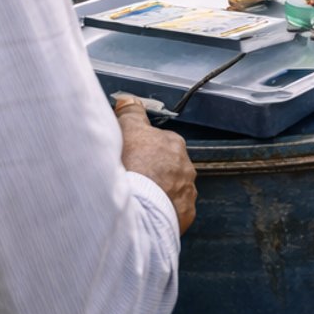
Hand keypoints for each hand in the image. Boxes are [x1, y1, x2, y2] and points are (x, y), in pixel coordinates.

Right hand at [113, 96, 196, 232]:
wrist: (138, 208)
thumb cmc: (132, 168)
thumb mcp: (126, 130)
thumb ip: (130, 113)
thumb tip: (129, 100)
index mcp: (173, 144)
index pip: (159, 142)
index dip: (142, 149)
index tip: (131, 156)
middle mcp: (185, 166)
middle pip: (168, 166)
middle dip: (153, 171)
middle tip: (132, 179)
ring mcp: (186, 191)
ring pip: (172, 188)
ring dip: (158, 192)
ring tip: (138, 198)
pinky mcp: (184, 213)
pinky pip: (174, 210)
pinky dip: (161, 211)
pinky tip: (146, 213)